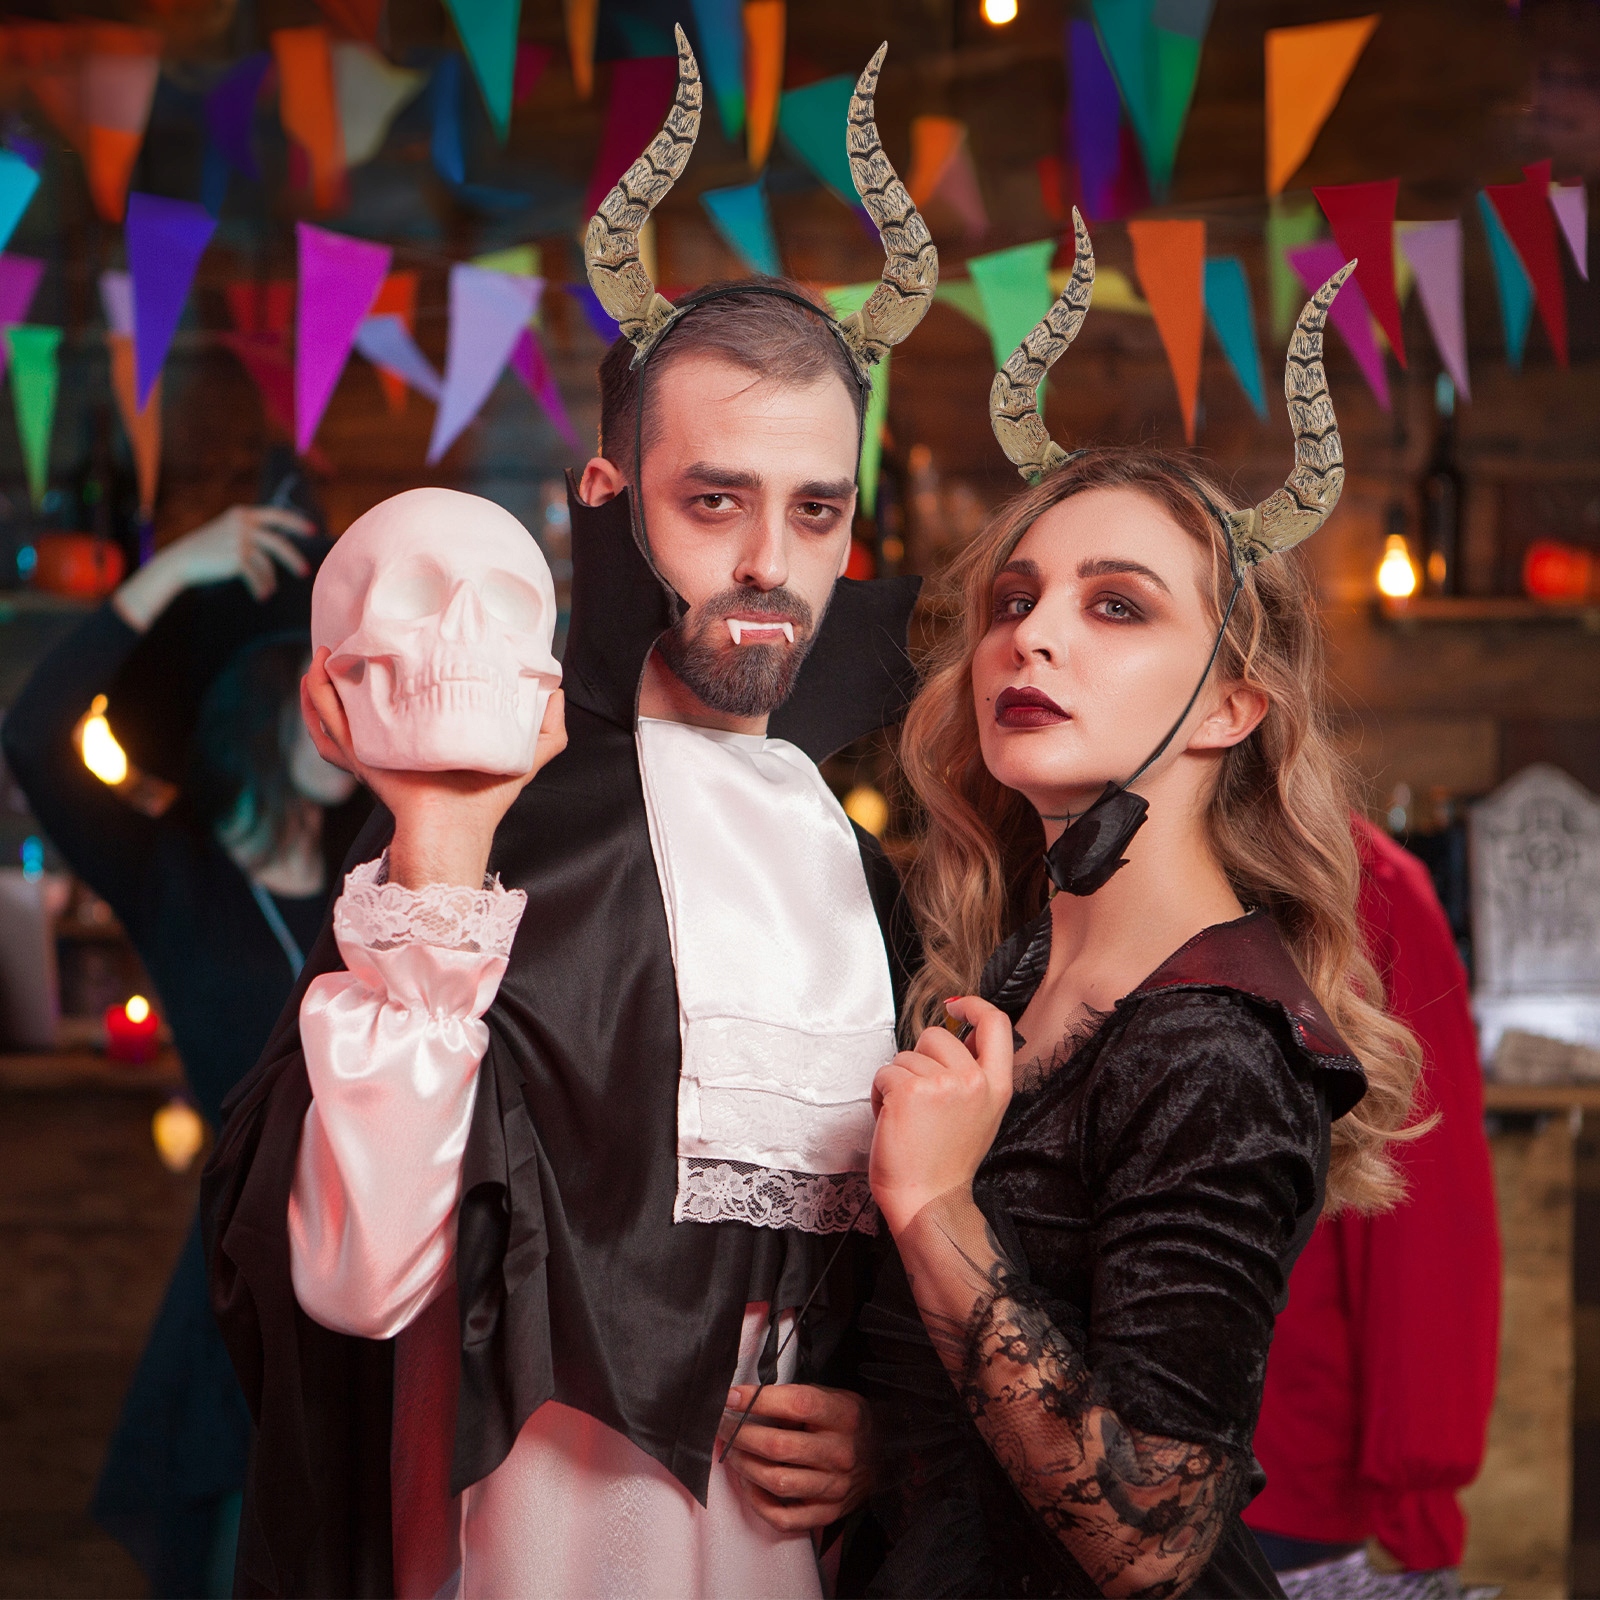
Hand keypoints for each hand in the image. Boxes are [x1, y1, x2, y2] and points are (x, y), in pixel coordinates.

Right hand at [113, 505, 314, 629]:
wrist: (182, 560)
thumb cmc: (207, 550)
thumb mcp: (229, 533)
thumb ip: (252, 534)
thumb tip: (280, 548)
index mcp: (242, 515)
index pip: (276, 516)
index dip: (296, 523)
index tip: (312, 530)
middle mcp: (243, 525)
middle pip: (278, 543)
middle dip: (293, 558)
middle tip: (305, 572)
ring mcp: (240, 541)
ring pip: (267, 563)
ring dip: (269, 580)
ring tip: (269, 591)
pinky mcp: (237, 558)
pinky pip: (257, 576)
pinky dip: (261, 587)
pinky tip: (262, 596)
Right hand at [300, 647, 567, 888]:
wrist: (458, 828)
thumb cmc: (487, 799)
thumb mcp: (524, 755)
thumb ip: (546, 727)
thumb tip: (554, 689)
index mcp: (425, 737)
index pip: (402, 698)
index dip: (390, 670)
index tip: (391, 638)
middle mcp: (394, 741)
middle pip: (360, 701)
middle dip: (345, 674)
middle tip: (343, 644)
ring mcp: (374, 748)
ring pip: (335, 711)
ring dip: (321, 683)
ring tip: (321, 655)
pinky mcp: (362, 756)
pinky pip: (329, 727)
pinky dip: (316, 701)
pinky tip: (313, 676)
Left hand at [719, 1384, 872, 1531]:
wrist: (885, 1454)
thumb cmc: (847, 1422)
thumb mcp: (832, 1396)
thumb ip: (794, 1398)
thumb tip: (744, 1400)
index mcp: (844, 1415)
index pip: (796, 1405)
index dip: (758, 1400)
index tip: (731, 1397)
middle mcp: (841, 1452)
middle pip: (778, 1447)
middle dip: (740, 1435)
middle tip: (723, 1426)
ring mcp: (835, 1487)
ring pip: (776, 1482)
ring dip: (744, 1466)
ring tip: (732, 1452)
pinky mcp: (828, 1513)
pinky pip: (784, 1517)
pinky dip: (758, 1502)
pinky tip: (750, 1484)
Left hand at [869, 996, 1013, 1237]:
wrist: (928, 1202)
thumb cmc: (944, 1163)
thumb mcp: (979, 1113)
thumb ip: (974, 1073)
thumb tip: (961, 1030)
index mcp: (997, 1086)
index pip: (997, 1025)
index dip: (974, 1006)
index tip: (956, 1007)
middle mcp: (973, 1081)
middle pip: (936, 1034)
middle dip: (918, 1058)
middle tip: (920, 1097)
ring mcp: (941, 1084)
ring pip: (905, 1055)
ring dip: (897, 1080)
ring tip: (908, 1117)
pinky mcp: (908, 1091)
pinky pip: (884, 1073)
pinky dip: (879, 1094)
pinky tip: (892, 1120)